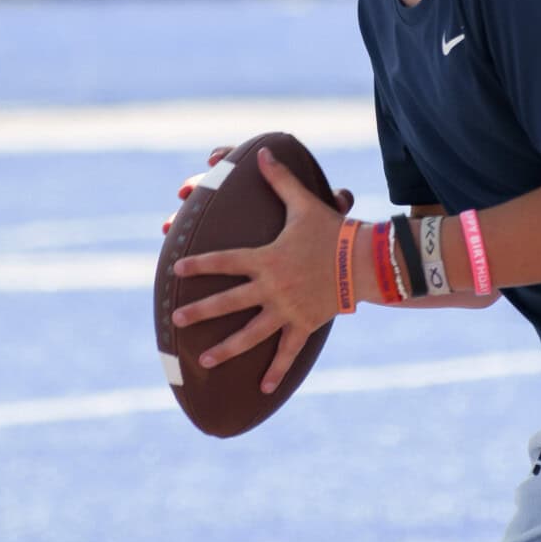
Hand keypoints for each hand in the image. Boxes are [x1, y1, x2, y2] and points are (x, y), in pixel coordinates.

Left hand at [171, 147, 351, 391]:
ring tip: (203, 361)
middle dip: (200, 312)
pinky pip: (287, 351)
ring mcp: (287, 309)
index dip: (199, 265)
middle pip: (228, 302)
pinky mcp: (304, 324)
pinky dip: (276, 371)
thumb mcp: (303, 203)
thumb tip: (263, 152)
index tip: (176, 270)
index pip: (224, 261)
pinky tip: (262, 389)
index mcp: (266, 258)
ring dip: (226, 348)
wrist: (364, 260)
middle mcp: (272, 287)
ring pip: (250, 333)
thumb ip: (280, 180)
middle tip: (177, 320)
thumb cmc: (331, 230)